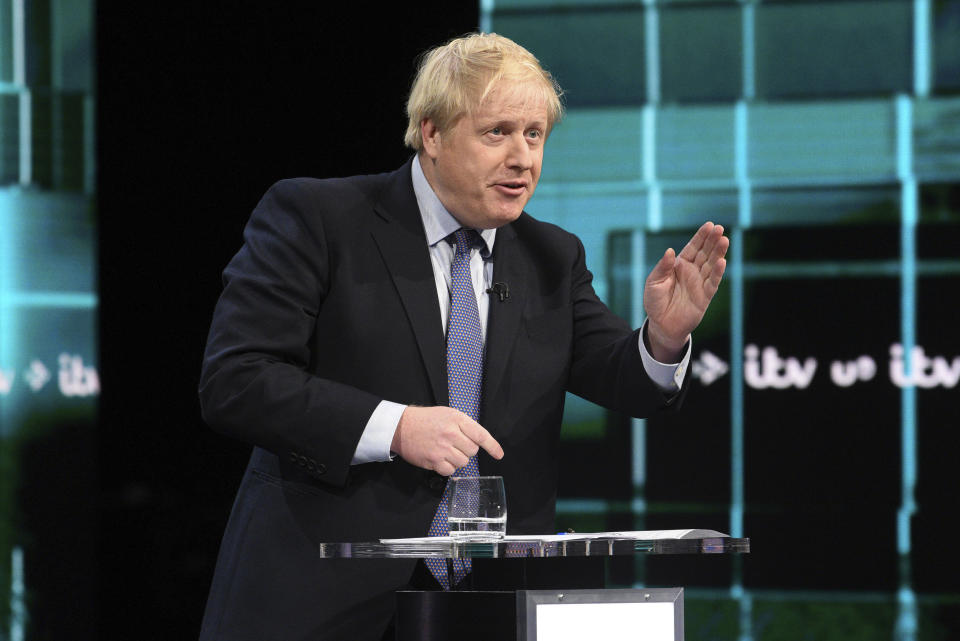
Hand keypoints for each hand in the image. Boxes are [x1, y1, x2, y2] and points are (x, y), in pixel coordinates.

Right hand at [391, 406, 504, 475]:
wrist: (401, 426)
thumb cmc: (426, 420)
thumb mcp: (448, 414)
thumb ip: (464, 425)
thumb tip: (479, 440)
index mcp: (457, 419)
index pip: (481, 435)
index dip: (493, 446)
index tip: (499, 454)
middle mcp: (451, 434)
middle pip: (472, 451)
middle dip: (466, 450)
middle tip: (454, 444)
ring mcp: (442, 448)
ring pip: (463, 462)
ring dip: (457, 459)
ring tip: (445, 450)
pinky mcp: (433, 461)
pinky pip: (450, 471)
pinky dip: (447, 467)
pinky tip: (439, 458)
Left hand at [644, 221, 728, 361]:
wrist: (661, 325)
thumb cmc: (655, 302)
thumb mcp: (653, 282)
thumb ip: (662, 267)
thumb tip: (670, 251)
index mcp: (680, 265)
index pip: (693, 248)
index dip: (701, 237)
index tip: (709, 225)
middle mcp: (692, 272)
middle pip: (705, 253)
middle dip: (712, 241)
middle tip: (720, 228)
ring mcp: (700, 283)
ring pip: (711, 265)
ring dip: (718, 253)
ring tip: (724, 240)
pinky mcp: (705, 297)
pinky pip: (712, 283)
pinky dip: (717, 273)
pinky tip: (722, 262)